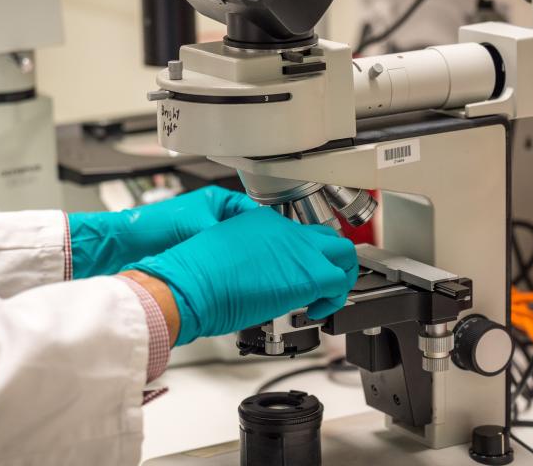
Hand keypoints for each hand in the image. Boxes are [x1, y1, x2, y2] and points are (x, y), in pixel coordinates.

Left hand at [69, 186, 256, 278]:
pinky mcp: (194, 255)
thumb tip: (249, 248)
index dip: (266, 227)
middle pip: (244, 233)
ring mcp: (202, 236)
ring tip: (252, 270)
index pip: (252, 212)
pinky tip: (233, 279)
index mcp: (216, 201)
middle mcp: (210, 217)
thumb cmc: (154, 226)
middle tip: (268, 260)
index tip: (278, 241)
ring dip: (239, 259)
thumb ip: (226, 237)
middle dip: (254, 246)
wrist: (123, 245)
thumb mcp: (199, 226)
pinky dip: (226, 269)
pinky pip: (218, 262)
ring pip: (231, 249)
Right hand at [122, 207, 358, 345]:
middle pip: (327, 236)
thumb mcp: (221, 253)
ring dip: (339, 276)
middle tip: (324, 282)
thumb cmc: (194, 275)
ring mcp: (299, 248)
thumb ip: (247, 258)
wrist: (190, 284)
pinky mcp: (309, 273)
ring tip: (327, 298)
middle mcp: (284, 229)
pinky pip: (338, 283)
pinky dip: (335, 299)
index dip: (304, 256)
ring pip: (342, 253)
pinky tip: (319, 311)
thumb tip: (255, 276)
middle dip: (331, 259)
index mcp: (260, 221)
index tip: (300, 273)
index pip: (296, 234)